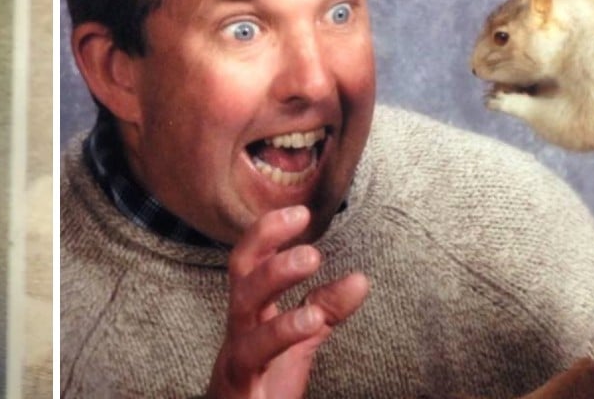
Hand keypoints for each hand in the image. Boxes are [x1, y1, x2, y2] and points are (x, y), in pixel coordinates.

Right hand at [205, 206, 368, 398]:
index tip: (300, 212)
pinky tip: (311, 321)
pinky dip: (282, 333)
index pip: (250, 264)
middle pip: (241, 277)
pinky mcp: (238, 388)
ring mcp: (234, 360)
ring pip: (242, 309)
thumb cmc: (261, 390)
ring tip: (311, 259)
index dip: (268, 234)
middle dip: (267, 244)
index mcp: (249, 318)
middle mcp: (237, 332)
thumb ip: (324, 310)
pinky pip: (252, 356)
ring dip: (274, 277)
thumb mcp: (298, 344)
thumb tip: (360, 278)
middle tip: (305, 226)